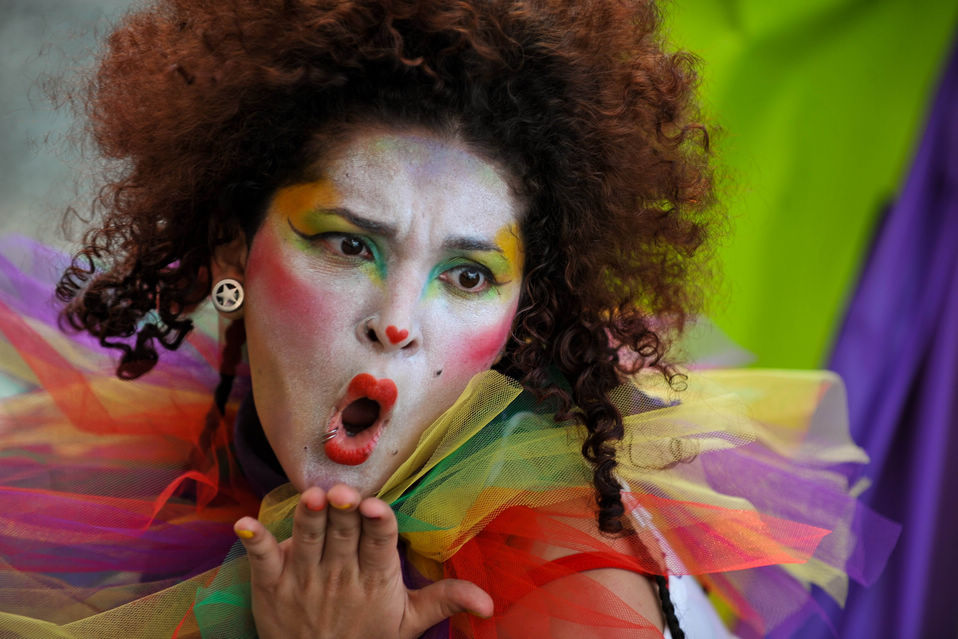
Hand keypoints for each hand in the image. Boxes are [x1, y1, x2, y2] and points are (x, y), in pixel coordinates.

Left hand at [234, 485, 492, 638]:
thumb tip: (489, 600)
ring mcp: (303, 580)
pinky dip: (254, 543)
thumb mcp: (408, 623)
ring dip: (306, 520)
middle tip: (342, 493)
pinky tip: (244, 525)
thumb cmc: (366, 638)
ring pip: (306, 542)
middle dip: (343, 513)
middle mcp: (340, 576)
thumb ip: (444, 600)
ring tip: (308, 497)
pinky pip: (262, 561)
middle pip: (343, 536)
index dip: (379, 525)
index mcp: (376, 580)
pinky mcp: (271, 586)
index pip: (380, 546)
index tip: (377, 508)